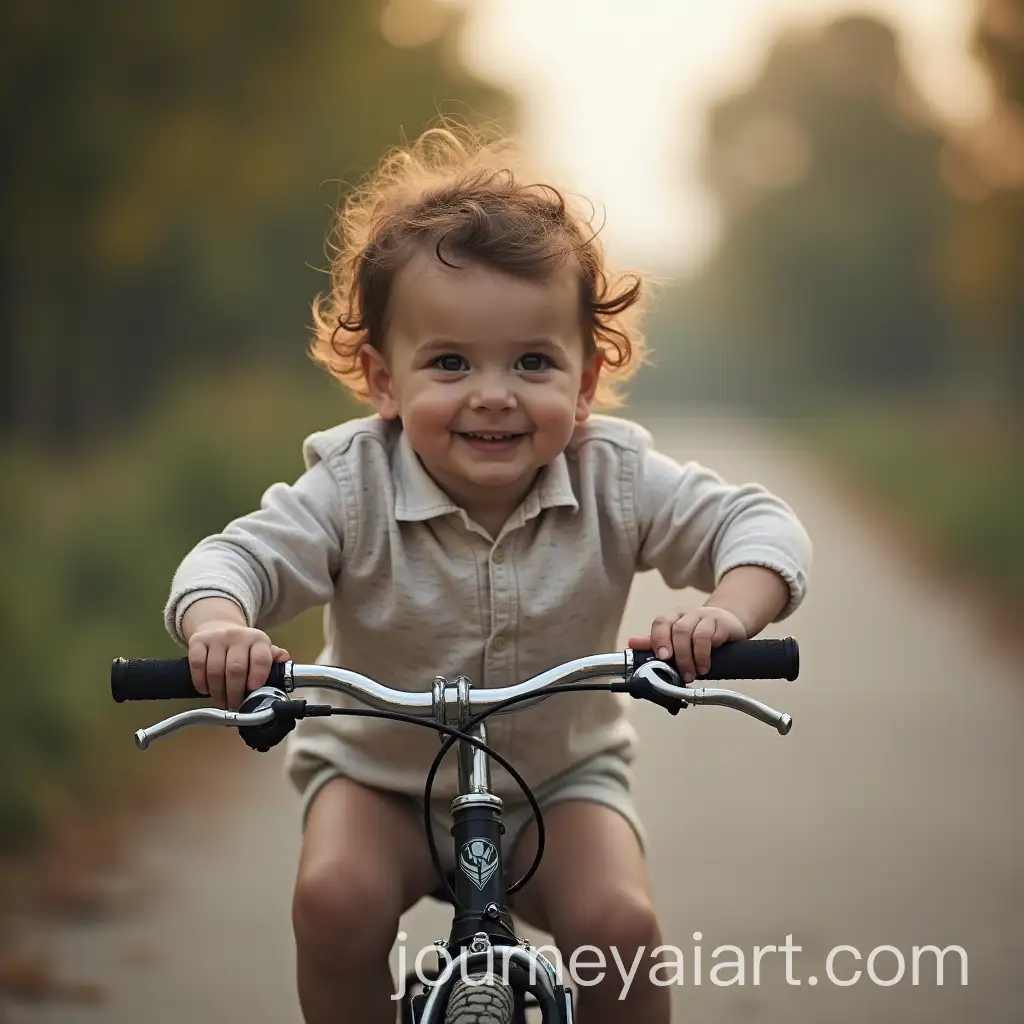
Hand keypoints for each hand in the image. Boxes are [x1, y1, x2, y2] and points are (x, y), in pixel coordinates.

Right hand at [187, 620, 290, 709]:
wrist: (218, 627)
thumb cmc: (243, 647)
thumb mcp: (261, 650)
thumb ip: (273, 659)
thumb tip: (285, 663)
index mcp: (258, 639)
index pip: (261, 658)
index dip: (258, 676)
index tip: (253, 690)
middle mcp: (238, 636)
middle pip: (236, 669)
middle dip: (235, 693)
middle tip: (235, 705)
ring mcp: (216, 638)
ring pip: (215, 671)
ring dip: (218, 693)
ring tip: (222, 701)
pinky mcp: (197, 641)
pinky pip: (197, 666)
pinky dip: (201, 682)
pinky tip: (206, 690)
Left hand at [628, 606, 746, 682]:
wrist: (728, 623)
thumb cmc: (698, 634)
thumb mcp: (675, 639)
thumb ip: (655, 642)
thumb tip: (632, 644)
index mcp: (673, 617)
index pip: (661, 622)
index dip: (659, 639)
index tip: (662, 657)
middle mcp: (687, 614)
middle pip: (677, 629)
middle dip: (677, 654)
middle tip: (681, 674)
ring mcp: (705, 617)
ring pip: (693, 633)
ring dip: (691, 657)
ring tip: (694, 674)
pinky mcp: (721, 623)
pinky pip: (710, 636)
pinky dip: (705, 654)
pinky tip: (705, 666)